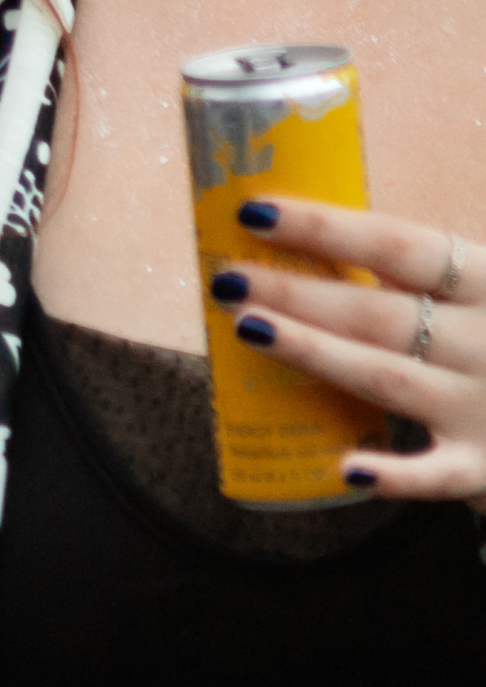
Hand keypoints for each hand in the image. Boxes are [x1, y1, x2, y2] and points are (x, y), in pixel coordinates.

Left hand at [207, 198, 485, 509]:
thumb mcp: (485, 295)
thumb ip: (433, 274)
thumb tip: (320, 237)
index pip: (400, 245)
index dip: (327, 228)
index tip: (254, 213)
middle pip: (378, 310)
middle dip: (298, 293)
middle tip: (226, 280)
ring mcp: (483, 405)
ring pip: (388, 377)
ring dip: (317, 353)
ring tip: (248, 329)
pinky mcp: (485, 467)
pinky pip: (436, 473)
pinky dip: (397, 474)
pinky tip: (348, 469)